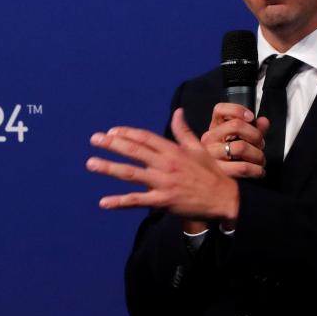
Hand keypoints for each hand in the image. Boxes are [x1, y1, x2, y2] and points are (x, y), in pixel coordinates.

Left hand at [86, 108, 239, 221]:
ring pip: (131, 173)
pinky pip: (137, 201)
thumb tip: (177, 112)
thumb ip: (183, 131)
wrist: (225, 198)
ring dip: (109, 168)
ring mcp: (163, 182)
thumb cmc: (212, 173)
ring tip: (91, 163)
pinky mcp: (163, 201)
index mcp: (173, 150)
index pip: (145, 138)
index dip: (126, 133)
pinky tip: (103, 203)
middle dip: (112, 144)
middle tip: (94, 139)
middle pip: (134, 151)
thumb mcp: (198, 148)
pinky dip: (119, 202)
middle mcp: (166, 164)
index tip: (111, 131)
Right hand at [199, 103, 269, 178]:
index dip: (237, 110)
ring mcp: (212, 155)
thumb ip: (254, 129)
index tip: (251, 117)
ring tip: (260, 160)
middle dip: (255, 134)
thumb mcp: (240, 140)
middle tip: (260, 143)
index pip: (220, 110)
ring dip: (257, 154)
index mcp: (214, 128)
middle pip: (236, 125)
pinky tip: (258, 171)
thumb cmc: (229, 158)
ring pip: (241, 147)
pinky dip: (256, 170)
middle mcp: (210, 139)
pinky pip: (242, 167)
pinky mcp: (218, 171)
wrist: (216, 182)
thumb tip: (263, 121)